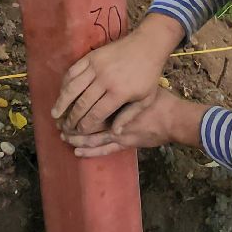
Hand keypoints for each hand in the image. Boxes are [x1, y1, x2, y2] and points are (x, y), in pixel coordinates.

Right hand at [51, 14, 181, 132]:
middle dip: (71, 118)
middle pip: (82, 103)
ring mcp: (96, 67)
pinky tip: (61, 92)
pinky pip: (73, 71)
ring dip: (62, 102)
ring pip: (73, 88)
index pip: (96, 114)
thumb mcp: (146, 98)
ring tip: (55, 114)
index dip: (85, 125)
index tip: (78, 131)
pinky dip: (65, 83)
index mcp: (119, 93)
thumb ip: (130, 116)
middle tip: (65, 127)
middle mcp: (105, 80)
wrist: (148, 45)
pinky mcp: (91, 56)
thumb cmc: (149, 74)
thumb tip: (114, 132)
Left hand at [60, 90, 206, 157]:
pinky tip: (77, 151)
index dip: (76, 106)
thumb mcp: (138, 89)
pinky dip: (90, 151)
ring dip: (76, 137)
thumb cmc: (159, 101)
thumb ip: (123, 87)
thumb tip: (108, 79)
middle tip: (59, 122)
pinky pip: (104, 149)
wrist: (173, 119)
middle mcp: (115, 117)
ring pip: (92, 136)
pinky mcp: (125, 144)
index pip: (91, 104)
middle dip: (72, 122)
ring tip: (63, 136)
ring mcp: (119, 132)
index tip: (66, 106)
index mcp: (116, 100)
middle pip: (87, 120)